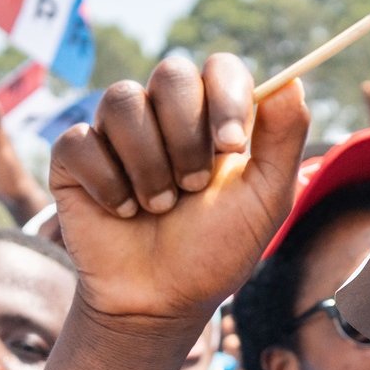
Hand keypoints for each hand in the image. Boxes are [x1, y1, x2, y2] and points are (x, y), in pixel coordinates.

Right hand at [47, 55, 308, 326]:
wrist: (160, 301)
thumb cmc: (215, 251)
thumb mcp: (265, 200)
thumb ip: (284, 139)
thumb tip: (293, 82)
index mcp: (214, 116)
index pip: (220, 68)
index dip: (225, 97)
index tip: (231, 147)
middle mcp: (164, 113)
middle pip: (171, 75)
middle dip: (186, 137)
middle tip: (193, 188)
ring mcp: (117, 131)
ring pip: (123, 101)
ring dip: (148, 166)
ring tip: (158, 208)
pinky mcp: (76, 156)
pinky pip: (81, 140)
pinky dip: (107, 185)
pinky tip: (122, 213)